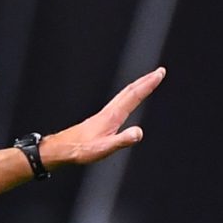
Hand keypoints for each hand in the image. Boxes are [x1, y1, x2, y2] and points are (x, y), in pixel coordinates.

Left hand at [45, 68, 162, 167]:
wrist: (63, 148)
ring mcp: (104, 114)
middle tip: (159, 72)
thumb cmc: (82, 150)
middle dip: (146, 80)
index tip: (160, 73)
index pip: (134, 96)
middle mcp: (109, 111)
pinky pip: (119, 102)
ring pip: (124, 95)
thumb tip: (139, 133)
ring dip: (138, 86)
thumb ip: (122, 140)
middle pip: (130, 91)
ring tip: (147, 81)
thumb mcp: (105, 148)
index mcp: (113, 116)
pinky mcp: (100, 119)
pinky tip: (127, 100)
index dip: (148, 84)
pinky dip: (128, 96)